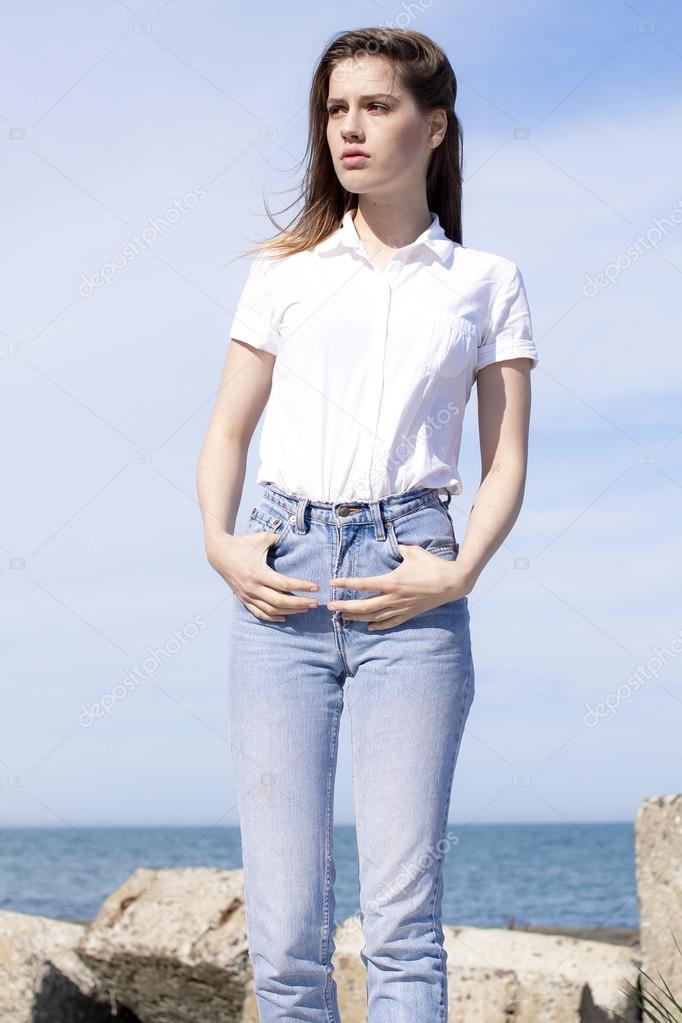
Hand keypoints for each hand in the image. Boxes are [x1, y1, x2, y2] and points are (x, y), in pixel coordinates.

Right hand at [206, 530, 318, 621]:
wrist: (219, 553)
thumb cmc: (243, 543)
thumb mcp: (262, 538)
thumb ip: (280, 538)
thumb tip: (297, 537)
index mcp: (258, 573)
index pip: (284, 584)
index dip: (301, 587)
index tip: (315, 588)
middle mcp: (253, 587)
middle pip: (280, 601)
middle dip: (299, 604)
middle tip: (315, 603)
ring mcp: (247, 595)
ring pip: (271, 610)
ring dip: (290, 611)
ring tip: (304, 609)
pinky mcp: (243, 599)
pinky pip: (259, 613)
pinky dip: (272, 617)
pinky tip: (285, 617)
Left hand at [327, 543, 468, 630]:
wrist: (452, 583)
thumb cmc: (432, 565)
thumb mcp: (413, 551)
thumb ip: (399, 548)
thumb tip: (392, 542)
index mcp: (391, 581)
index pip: (362, 584)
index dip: (345, 584)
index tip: (332, 583)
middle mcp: (393, 597)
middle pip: (363, 606)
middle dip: (345, 607)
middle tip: (330, 607)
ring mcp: (400, 608)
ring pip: (374, 616)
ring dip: (357, 617)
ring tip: (343, 617)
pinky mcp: (409, 614)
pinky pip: (390, 622)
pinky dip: (378, 625)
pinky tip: (369, 626)